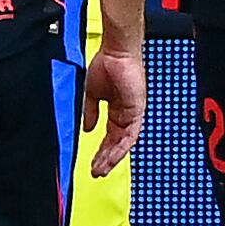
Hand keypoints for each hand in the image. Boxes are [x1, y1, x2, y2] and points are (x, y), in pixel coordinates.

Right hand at [83, 49, 145, 176]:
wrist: (115, 53)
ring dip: (112, 158)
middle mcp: (126, 115)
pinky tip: (111, 155)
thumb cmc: (106, 66)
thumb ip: (91, 112)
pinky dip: (121, 147)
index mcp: (117, 111)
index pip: (110, 137)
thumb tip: (87, 128)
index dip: (101, 151)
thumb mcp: (92, 94)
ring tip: (101, 169)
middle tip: (96, 172)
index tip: (93, 164)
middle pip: (116, 144)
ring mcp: (133, 114)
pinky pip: (131, 135)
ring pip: (124, 144)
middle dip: (106, 159)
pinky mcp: (137, 111)